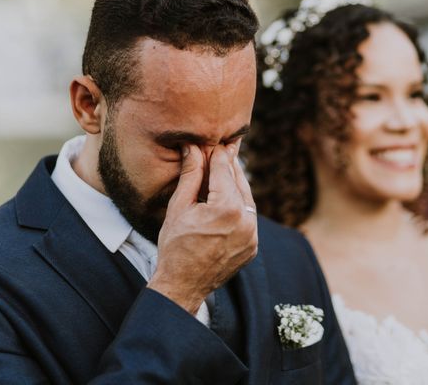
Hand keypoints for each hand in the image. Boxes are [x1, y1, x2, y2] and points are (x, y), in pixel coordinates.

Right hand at [147, 143, 257, 313]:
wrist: (182, 285)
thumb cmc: (174, 246)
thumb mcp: (179, 207)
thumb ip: (191, 175)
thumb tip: (193, 147)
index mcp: (227, 209)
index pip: (224, 171)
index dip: (218, 154)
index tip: (216, 141)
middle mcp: (246, 221)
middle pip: (239, 182)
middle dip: (230, 165)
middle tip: (225, 148)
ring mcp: (252, 235)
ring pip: (247, 199)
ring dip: (236, 184)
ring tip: (226, 170)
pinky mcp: (253, 246)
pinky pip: (249, 218)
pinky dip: (240, 205)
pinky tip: (229, 197)